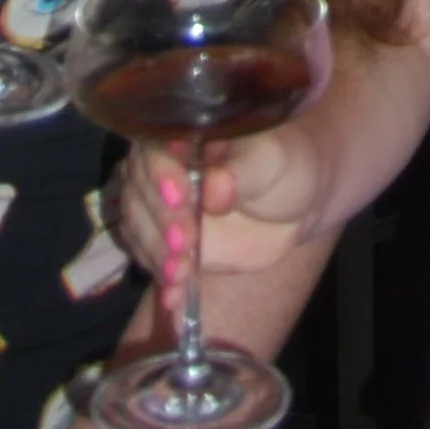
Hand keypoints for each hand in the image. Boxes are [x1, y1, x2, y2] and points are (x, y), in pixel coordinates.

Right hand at [114, 124, 327, 301]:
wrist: (291, 202)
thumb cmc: (284, 165)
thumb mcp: (273, 161)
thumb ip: (244, 171)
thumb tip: (216, 188)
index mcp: (186, 129)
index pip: (158, 145)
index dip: (162, 172)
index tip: (180, 197)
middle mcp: (163, 163)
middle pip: (141, 189)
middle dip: (161, 222)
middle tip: (185, 246)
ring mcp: (159, 203)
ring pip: (139, 225)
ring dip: (157, 254)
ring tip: (180, 276)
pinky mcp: (165, 240)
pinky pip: (151, 258)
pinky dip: (161, 279)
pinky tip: (173, 299)